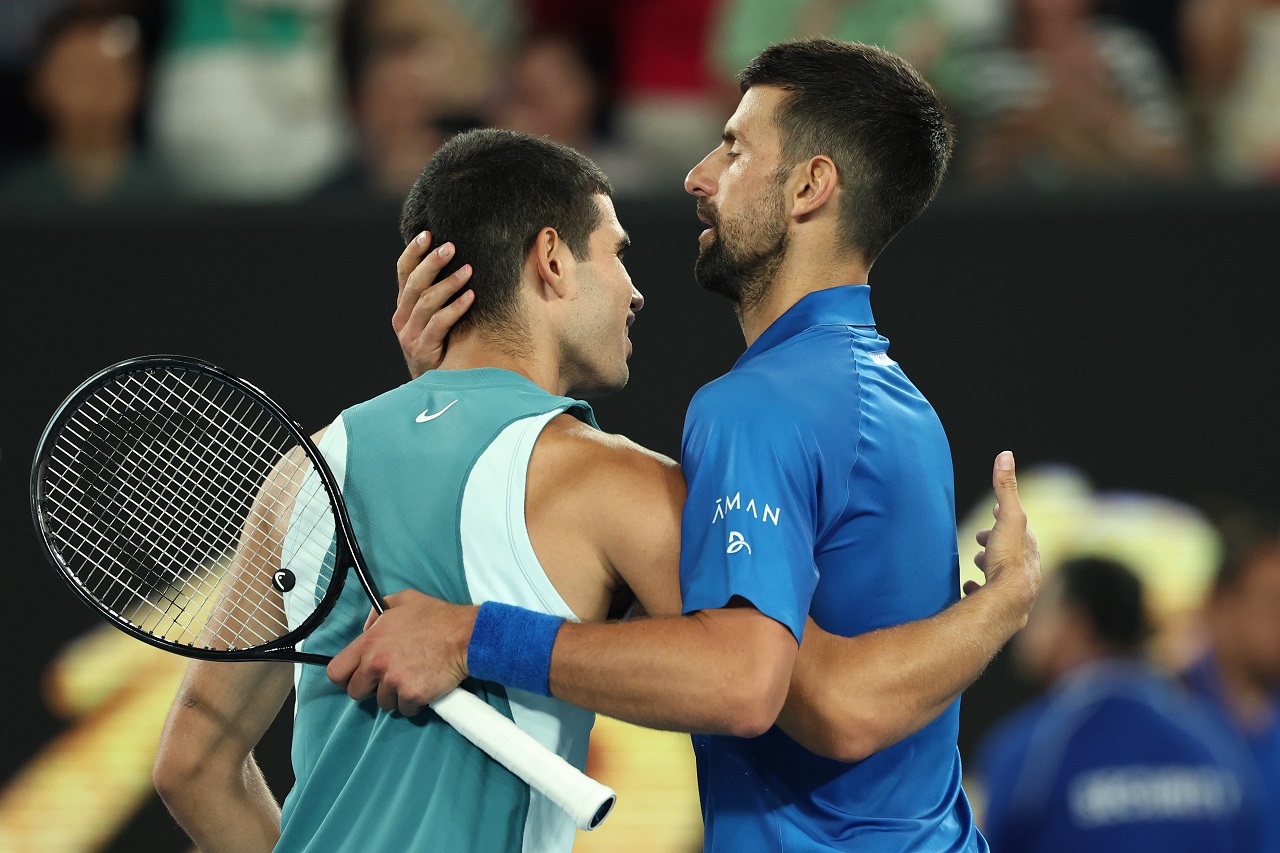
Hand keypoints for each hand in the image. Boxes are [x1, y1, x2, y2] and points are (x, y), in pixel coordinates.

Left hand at [327, 590, 477, 716]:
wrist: (465, 636)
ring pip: (383, 702)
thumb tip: (367, 628)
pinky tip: (424, 687)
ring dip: (395, 695)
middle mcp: (377, 664)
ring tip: (412, 678)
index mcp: (370, 642)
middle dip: (370, 688)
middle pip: (356, 692)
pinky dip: (414, 703)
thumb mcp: (403, 600)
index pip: (336, 671)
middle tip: (388, 678)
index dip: (344, 677)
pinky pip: (405, 709)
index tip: (355, 677)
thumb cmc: (437, 617)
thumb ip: (378, 612)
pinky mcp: (412, 696)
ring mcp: (394, 682)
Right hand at [393, 232, 475, 378]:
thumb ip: (441, 295)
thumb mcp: (435, 318)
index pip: (403, 272)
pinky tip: (471, 297)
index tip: (427, 233)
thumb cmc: (444, 345)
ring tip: (468, 270)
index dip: (413, 252)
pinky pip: (439, 324)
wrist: (436, 385)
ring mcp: (410, 334)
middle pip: (414, 283)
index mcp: (404, 306)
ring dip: (448, 283)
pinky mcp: (423, 349)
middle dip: (432, 262)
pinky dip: (455, 308)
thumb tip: (466, 261)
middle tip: (451, 247)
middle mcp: (403, 317)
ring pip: (426, 302)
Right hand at [965, 451, 1040, 620]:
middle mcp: (1027, 569)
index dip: (1004, 517)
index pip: (1019, 528)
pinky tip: (969, 588)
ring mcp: (1015, 590)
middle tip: (979, 538)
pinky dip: (979, 590)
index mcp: (1028, 548)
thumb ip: (1005, 488)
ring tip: (976, 562)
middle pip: (1010, 551)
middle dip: (995, 543)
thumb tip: (1006, 454)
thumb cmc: (1008, 560)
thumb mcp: (1007, 517)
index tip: (993, 510)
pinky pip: (988, 598)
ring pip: (1001, 574)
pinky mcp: (1000, 608)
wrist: (1007, 603)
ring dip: (988, 566)